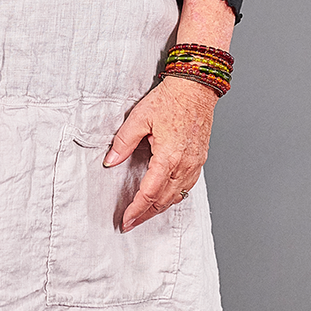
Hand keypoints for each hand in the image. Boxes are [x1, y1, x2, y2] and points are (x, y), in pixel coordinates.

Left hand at [104, 76, 216, 231]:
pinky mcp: (199, 160)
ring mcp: (194, 164)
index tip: (125, 220)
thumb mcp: (139, 119)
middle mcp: (184, 165)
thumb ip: (123, 142)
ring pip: (177, 196)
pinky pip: (187, 186)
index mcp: (168, 157)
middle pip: (163, 200)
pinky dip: (174, 196)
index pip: (149, 193)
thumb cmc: (170, 99)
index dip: (135, 210)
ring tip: (144, 214)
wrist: (196, 88)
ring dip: (159, 208)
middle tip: (131, 223)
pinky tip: (164, 197)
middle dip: (145, 215)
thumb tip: (111, 161)